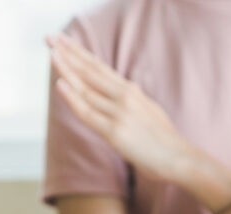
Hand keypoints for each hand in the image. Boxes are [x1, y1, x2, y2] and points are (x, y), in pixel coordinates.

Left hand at [46, 34, 192, 182]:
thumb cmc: (165, 141)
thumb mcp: (151, 112)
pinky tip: (61, 84)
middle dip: (69, 54)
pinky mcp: (115, 131)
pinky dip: (73, 98)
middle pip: (91, 72)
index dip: (80, 53)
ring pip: (86, 89)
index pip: (100, 68)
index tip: (64, 41)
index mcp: (132, 92)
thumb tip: (131, 90)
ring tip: (51, 54)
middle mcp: (126, 97)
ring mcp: (120, 113)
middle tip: (50, 38)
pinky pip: (88, 113)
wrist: (180, 158)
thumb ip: (136, 101)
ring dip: (67, 71)